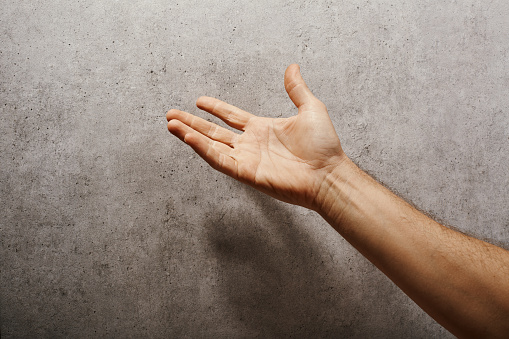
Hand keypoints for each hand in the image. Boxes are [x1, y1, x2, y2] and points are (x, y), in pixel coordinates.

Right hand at [166, 64, 345, 209]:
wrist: (328, 173)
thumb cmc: (324, 146)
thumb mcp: (310, 109)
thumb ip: (296, 89)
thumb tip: (292, 67)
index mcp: (262, 129)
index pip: (231, 117)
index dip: (215, 108)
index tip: (199, 100)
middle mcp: (251, 144)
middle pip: (214, 132)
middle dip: (192, 123)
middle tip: (171, 114)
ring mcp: (247, 159)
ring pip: (211, 145)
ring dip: (190, 135)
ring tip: (171, 124)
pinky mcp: (246, 173)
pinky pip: (219, 159)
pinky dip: (202, 149)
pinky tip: (188, 138)